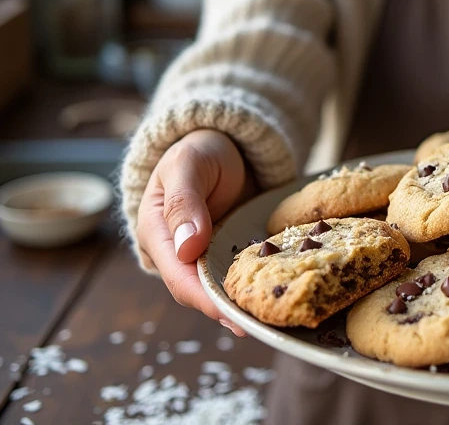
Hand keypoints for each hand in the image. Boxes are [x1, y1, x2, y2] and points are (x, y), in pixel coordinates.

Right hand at [136, 129, 256, 336]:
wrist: (222, 141)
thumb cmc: (197, 150)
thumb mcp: (187, 165)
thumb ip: (183, 201)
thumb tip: (187, 247)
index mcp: (157, 234)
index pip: (179, 276)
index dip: (202, 296)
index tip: (228, 312)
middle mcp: (178, 251)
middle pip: (199, 289)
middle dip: (225, 309)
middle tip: (257, 325)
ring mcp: (205, 252)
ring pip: (220, 285)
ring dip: (241, 303)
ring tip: (269, 320)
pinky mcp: (229, 249)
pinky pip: (239, 271)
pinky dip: (252, 284)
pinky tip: (273, 296)